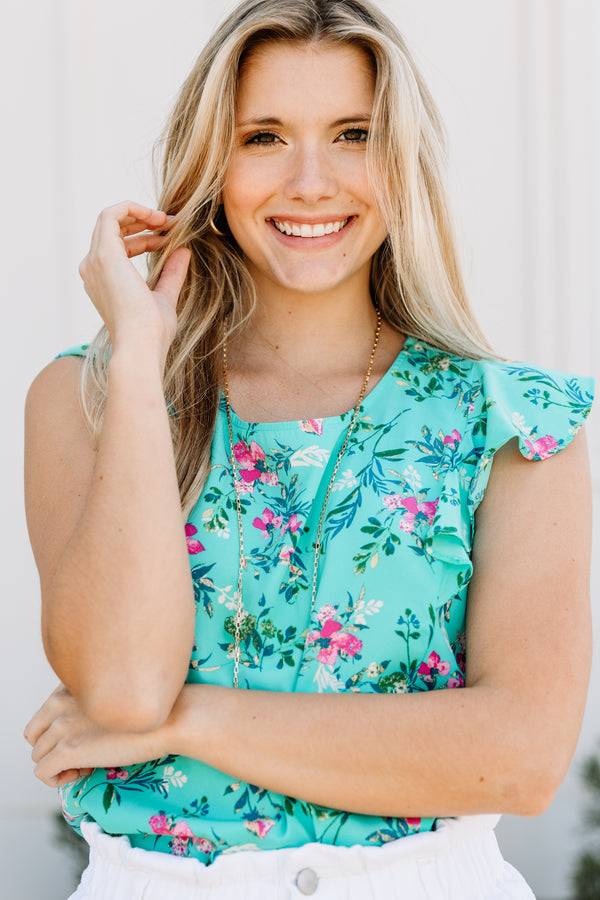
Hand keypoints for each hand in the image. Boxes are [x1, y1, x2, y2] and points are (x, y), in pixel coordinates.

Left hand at [24, 685, 168, 787]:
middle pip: (35, 737)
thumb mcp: (111, 694)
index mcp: (69, 686)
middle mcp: (60, 702)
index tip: (85, 738)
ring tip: (88, 763)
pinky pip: (42, 773)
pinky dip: (57, 779)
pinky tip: (82, 773)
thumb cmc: (148, 709)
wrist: (171, 718)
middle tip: (84, 754)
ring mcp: (63, 726)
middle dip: (54, 749)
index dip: (58, 733)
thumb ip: (89, 701)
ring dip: (59, 764)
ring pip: (38, 755)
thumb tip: (82, 729)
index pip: (43, 716)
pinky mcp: (69, 750)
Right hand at [78, 201, 190, 361]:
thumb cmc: (151, 332)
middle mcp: (92, 268)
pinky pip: (111, 215)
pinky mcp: (104, 254)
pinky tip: (157, 217)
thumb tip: (184, 251)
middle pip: (112, 230)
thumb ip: (171, 274)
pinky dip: (133, 208)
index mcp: (102, 281)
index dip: (145, 238)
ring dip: (140, 214)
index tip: (169, 238)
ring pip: (110, 219)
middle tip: (170, 223)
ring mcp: (95, 260)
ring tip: (166, 219)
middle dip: (142, 221)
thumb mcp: (164, 297)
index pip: (119, 247)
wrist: (141, 344)